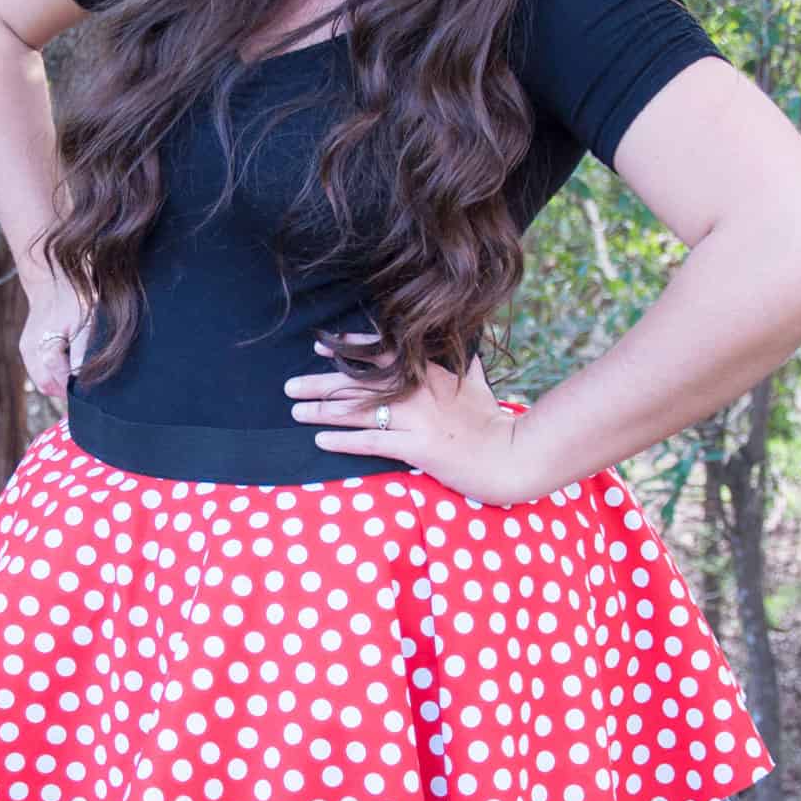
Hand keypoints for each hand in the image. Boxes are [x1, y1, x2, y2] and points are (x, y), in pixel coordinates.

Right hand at [20, 273, 92, 408]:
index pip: (60, 382)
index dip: (75, 390)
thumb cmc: (73, 300)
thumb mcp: (86, 323)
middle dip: (64, 391)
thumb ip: (81, 352)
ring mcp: (26, 349)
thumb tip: (80, 378)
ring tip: (76, 375)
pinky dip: (51, 374)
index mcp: (46, 347)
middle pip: (46, 386)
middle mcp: (31, 351)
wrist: (52, 281)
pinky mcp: (26, 347)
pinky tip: (66, 364)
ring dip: (57, 383)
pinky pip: (38, 371)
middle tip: (83, 389)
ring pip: (41, 380)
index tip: (89, 392)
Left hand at [283, 331, 541, 505]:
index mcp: (429, 373)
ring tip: (295, 410)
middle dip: (320, 382)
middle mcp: (419, 392)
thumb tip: (461, 344)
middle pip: (360, 383)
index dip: (347, 349)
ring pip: (360, 411)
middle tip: (288, 384)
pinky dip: (344, 440)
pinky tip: (320, 439)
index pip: (381, 354)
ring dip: (323, 410)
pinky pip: (372, 442)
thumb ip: (462, 362)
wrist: (512, 455)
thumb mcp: (476, 383)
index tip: (319, 346)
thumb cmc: (492, 421)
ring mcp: (418, 420)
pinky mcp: (417, 448)